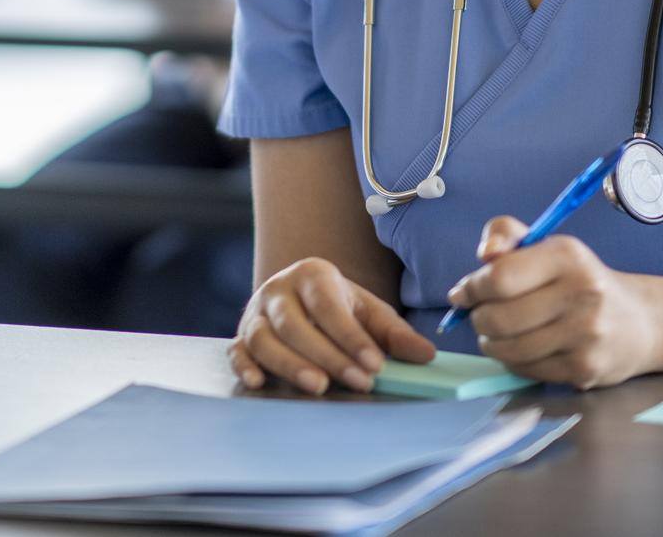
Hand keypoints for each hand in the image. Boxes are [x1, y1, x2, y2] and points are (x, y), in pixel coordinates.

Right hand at [230, 257, 435, 394]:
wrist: (301, 300)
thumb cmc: (339, 309)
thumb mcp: (369, 314)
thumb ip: (395, 334)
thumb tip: (427, 355)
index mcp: (311, 274)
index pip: (328, 306)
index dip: (351, 336)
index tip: (375, 365)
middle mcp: (278, 289)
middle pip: (293, 323)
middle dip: (327, 354)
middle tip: (358, 382)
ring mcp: (254, 313)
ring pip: (262, 337)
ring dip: (289, 363)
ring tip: (319, 387)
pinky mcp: (240, 336)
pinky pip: (235, 350)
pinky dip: (243, 366)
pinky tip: (259, 382)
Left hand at [448, 216, 662, 388]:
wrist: (641, 322)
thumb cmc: (579, 279)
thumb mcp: (547, 245)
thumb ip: (505, 234)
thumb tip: (484, 254)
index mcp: (567, 256)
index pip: (499, 277)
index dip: (472, 288)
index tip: (464, 293)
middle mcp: (582, 294)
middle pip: (498, 318)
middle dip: (478, 318)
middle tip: (481, 315)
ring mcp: (586, 336)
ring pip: (508, 350)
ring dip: (491, 343)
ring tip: (498, 333)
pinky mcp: (585, 370)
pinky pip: (526, 370)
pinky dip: (514, 361)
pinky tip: (524, 348)